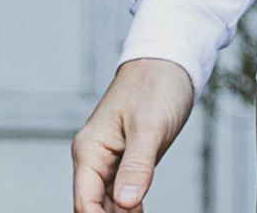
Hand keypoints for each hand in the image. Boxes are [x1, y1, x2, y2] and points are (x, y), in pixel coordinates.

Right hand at [71, 57, 194, 211]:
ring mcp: (112, 158)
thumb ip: (137, 165)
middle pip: (95, 206)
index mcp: (90, 149)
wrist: (171, 59)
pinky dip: (132, 204)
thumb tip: (126, 204)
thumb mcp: (149, 125)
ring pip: (110, 201)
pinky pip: (124, 190)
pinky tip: (141, 211)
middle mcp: (95, 156)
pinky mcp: (128, 157)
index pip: (85, 203)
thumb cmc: (157, 82)